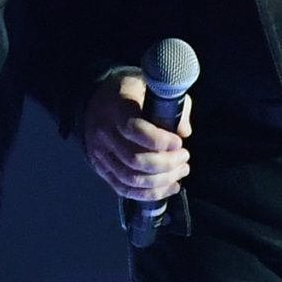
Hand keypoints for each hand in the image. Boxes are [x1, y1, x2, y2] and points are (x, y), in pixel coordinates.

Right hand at [81, 71, 191, 203]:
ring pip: (131, 179)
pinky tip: (169, 187)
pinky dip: (149, 194)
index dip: (161, 141)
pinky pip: (124, 189)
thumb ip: (171, 107)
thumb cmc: (129, 94)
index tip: (178, 142)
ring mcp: (100, 154)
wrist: (97, 100)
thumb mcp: (151, 87)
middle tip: (184, 158)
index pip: (135, 130)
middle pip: (135, 160)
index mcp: (116, 110)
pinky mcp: (101, 169)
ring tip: (181, 171)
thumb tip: (184, 131)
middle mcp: (104, 134)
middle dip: (166, 164)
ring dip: (161, 181)